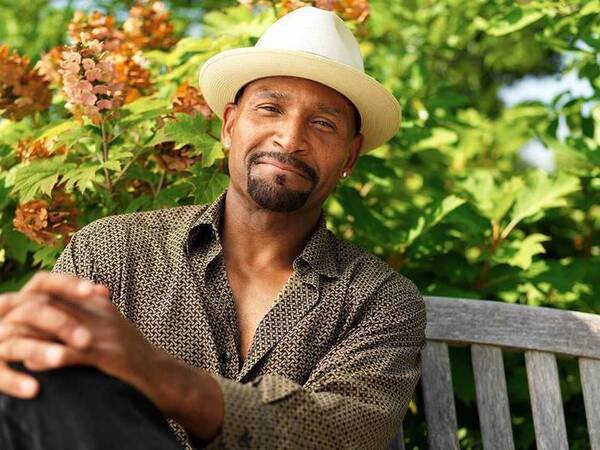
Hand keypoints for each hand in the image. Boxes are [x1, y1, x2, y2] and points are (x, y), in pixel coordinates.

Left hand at [0, 272, 224, 439]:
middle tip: (1, 327)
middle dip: (19, 315)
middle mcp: (100, 314)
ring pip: (55, 326)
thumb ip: (84, 324)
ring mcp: (104, 334)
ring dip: (28, 337)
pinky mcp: (107, 356)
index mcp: (99, 305)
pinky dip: (48, 358)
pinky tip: (33, 365)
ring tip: (8, 347)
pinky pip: (71, 353)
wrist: (162, 375)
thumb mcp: (109, 331)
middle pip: (49, 303)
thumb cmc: (133, 358)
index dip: (28, 296)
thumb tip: (48, 335)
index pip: (56, 288)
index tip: (9, 309)